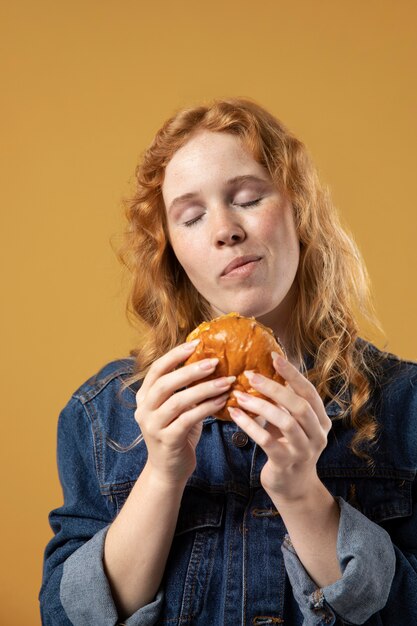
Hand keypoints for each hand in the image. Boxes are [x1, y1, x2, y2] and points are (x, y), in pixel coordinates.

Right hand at [135, 340, 234, 485]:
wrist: (168, 470)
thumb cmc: (176, 433)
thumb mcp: (175, 408)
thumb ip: (183, 388)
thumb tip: (208, 361)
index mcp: (144, 396)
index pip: (156, 369)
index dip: (175, 354)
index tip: (196, 343)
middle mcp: (144, 409)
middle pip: (166, 382)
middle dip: (191, 370)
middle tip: (215, 361)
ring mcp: (153, 426)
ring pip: (178, 401)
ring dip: (205, 389)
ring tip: (227, 381)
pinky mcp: (167, 440)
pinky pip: (189, 419)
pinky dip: (207, 408)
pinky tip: (222, 401)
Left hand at [229, 353, 331, 503]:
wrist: (294, 487)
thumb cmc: (289, 446)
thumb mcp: (292, 421)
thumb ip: (285, 401)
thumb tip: (266, 367)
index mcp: (321, 420)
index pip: (309, 391)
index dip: (293, 373)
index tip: (275, 356)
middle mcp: (317, 434)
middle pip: (300, 405)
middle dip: (274, 387)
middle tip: (250, 374)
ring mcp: (303, 450)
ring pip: (286, 422)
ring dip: (261, 405)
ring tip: (239, 395)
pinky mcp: (286, 463)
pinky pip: (267, 441)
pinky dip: (249, 425)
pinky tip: (235, 414)